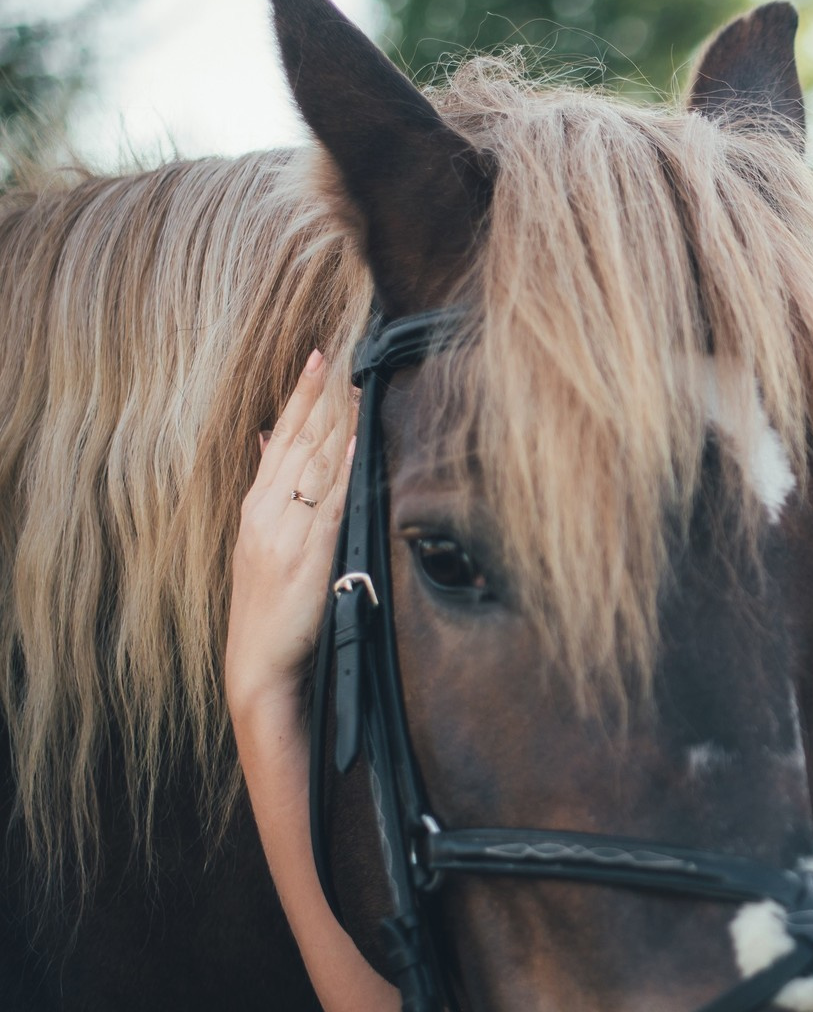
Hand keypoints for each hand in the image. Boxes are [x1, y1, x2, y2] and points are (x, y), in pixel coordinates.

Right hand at [224, 349, 354, 717]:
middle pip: (297, 441)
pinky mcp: (307, 556)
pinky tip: (355, 441)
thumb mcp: (261, 542)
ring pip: (314, 465)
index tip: (319, 357)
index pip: (281, 437)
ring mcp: (286, 532)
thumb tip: (269, 439)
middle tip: (342, 350)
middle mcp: (267, 512)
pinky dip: (343, 470)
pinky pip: (330, 505)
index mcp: (257, 506)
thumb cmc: (270, 606)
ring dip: (335, 421)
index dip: (300, 396)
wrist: (258, 662)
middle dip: (319, 395)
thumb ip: (269, 491)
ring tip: (354, 380)